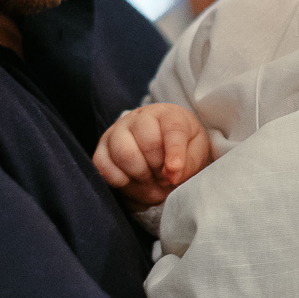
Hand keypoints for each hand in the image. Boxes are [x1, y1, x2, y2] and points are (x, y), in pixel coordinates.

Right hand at [92, 104, 212, 206]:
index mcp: (168, 114)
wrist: (161, 152)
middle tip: (165, 179)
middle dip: (159, 169)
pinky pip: (103, 166)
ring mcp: (117, 132)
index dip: (175, 152)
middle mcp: (140, 118)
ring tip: (150, 182)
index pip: (173, 129)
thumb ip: (189, 163)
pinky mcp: (102, 149)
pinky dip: (120, 182)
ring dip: (140, 177)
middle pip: (148, 143)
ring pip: (124, 154)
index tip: (175, 172)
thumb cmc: (182, 149)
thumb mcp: (196, 153)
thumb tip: (171, 174)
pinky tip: (133, 183)